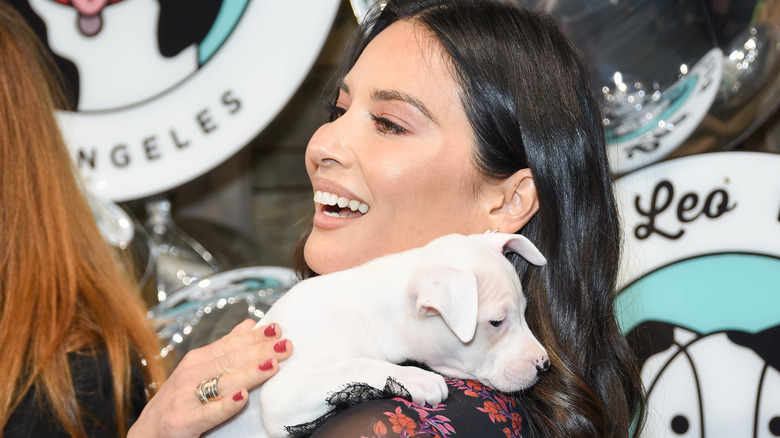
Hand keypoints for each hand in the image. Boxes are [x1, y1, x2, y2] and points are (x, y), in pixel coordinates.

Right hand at [128, 319, 292, 437]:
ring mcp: (184, 398)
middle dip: (260, 351)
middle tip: (285, 345)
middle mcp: (190, 375)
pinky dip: (225, 405)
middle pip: (230, 360)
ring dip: (249, 373)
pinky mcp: (180, 422)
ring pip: (222, 382)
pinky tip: (243, 398)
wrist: (146, 435)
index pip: (231, 344)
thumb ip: (224, 348)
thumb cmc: (178, 401)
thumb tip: (250, 324)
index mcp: (197, 360)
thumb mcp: (198, 371)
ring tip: (272, 365)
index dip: (255, 336)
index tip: (278, 329)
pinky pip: (207, 413)